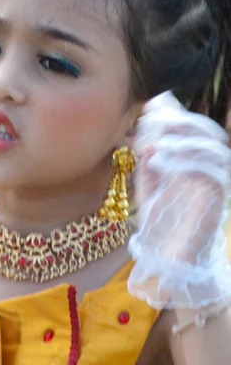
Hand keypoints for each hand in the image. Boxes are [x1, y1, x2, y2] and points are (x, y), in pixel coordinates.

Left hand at [128, 91, 230, 308]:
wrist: (166, 255)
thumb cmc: (158, 217)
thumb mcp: (147, 178)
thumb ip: (149, 151)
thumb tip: (148, 127)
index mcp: (191, 158)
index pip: (193, 125)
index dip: (175, 112)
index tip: (149, 109)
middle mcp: (208, 167)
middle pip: (209, 131)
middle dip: (180, 121)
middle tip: (153, 124)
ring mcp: (215, 182)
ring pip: (215, 148)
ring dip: (183, 141)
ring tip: (154, 148)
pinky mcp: (218, 199)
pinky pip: (214, 173)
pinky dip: (186, 162)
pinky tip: (159, 163)